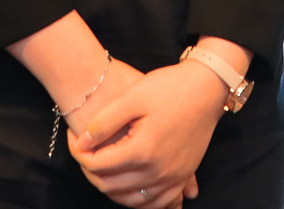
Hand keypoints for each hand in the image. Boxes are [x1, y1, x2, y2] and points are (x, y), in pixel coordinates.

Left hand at [73, 60, 227, 206]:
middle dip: (91, 171)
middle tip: (86, 152)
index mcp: (143, 150)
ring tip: (102, 168)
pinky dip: (140, 201)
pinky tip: (130, 190)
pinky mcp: (184, 175)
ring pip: (132, 200)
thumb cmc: (170, 87)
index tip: (76, 137)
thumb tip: (83, 142)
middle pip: (110, 186)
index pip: (97, 165)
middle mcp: (158, 170)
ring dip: (111, 189)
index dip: (79, 152)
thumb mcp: (133, 96)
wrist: (207, 86)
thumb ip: (104, 122)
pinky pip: (159, 202)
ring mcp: (173, 176)